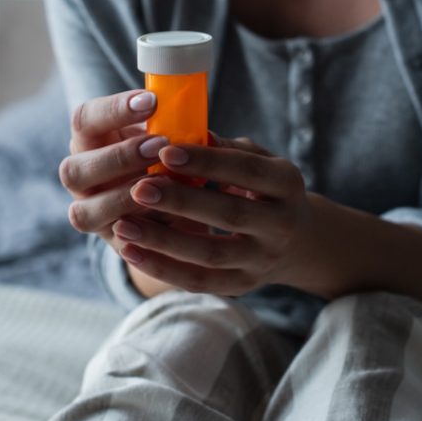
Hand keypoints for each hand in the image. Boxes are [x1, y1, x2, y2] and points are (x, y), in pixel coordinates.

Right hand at [58, 89, 179, 249]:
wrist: (177, 206)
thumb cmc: (170, 159)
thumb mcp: (169, 138)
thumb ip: (178, 131)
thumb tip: (203, 134)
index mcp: (90, 141)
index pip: (85, 119)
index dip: (113, 110)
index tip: (152, 101)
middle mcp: (81, 177)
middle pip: (73, 170)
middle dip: (118, 157)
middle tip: (159, 145)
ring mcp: (92, 213)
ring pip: (85, 213)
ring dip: (124, 197)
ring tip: (164, 184)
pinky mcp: (113, 242)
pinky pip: (118, 241)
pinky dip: (143, 231)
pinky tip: (170, 218)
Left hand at [110, 134, 315, 296]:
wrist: (298, 240)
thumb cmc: (264, 186)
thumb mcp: (259, 160)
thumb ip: (226, 149)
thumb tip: (188, 135)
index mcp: (287, 183)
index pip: (247, 170)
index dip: (207, 162)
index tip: (166, 151)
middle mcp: (282, 225)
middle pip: (230, 215)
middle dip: (181, 201)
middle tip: (140, 188)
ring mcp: (263, 260)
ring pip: (210, 255)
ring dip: (164, 241)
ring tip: (123, 224)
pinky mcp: (241, 285)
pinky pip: (199, 281)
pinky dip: (163, 269)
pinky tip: (131, 252)